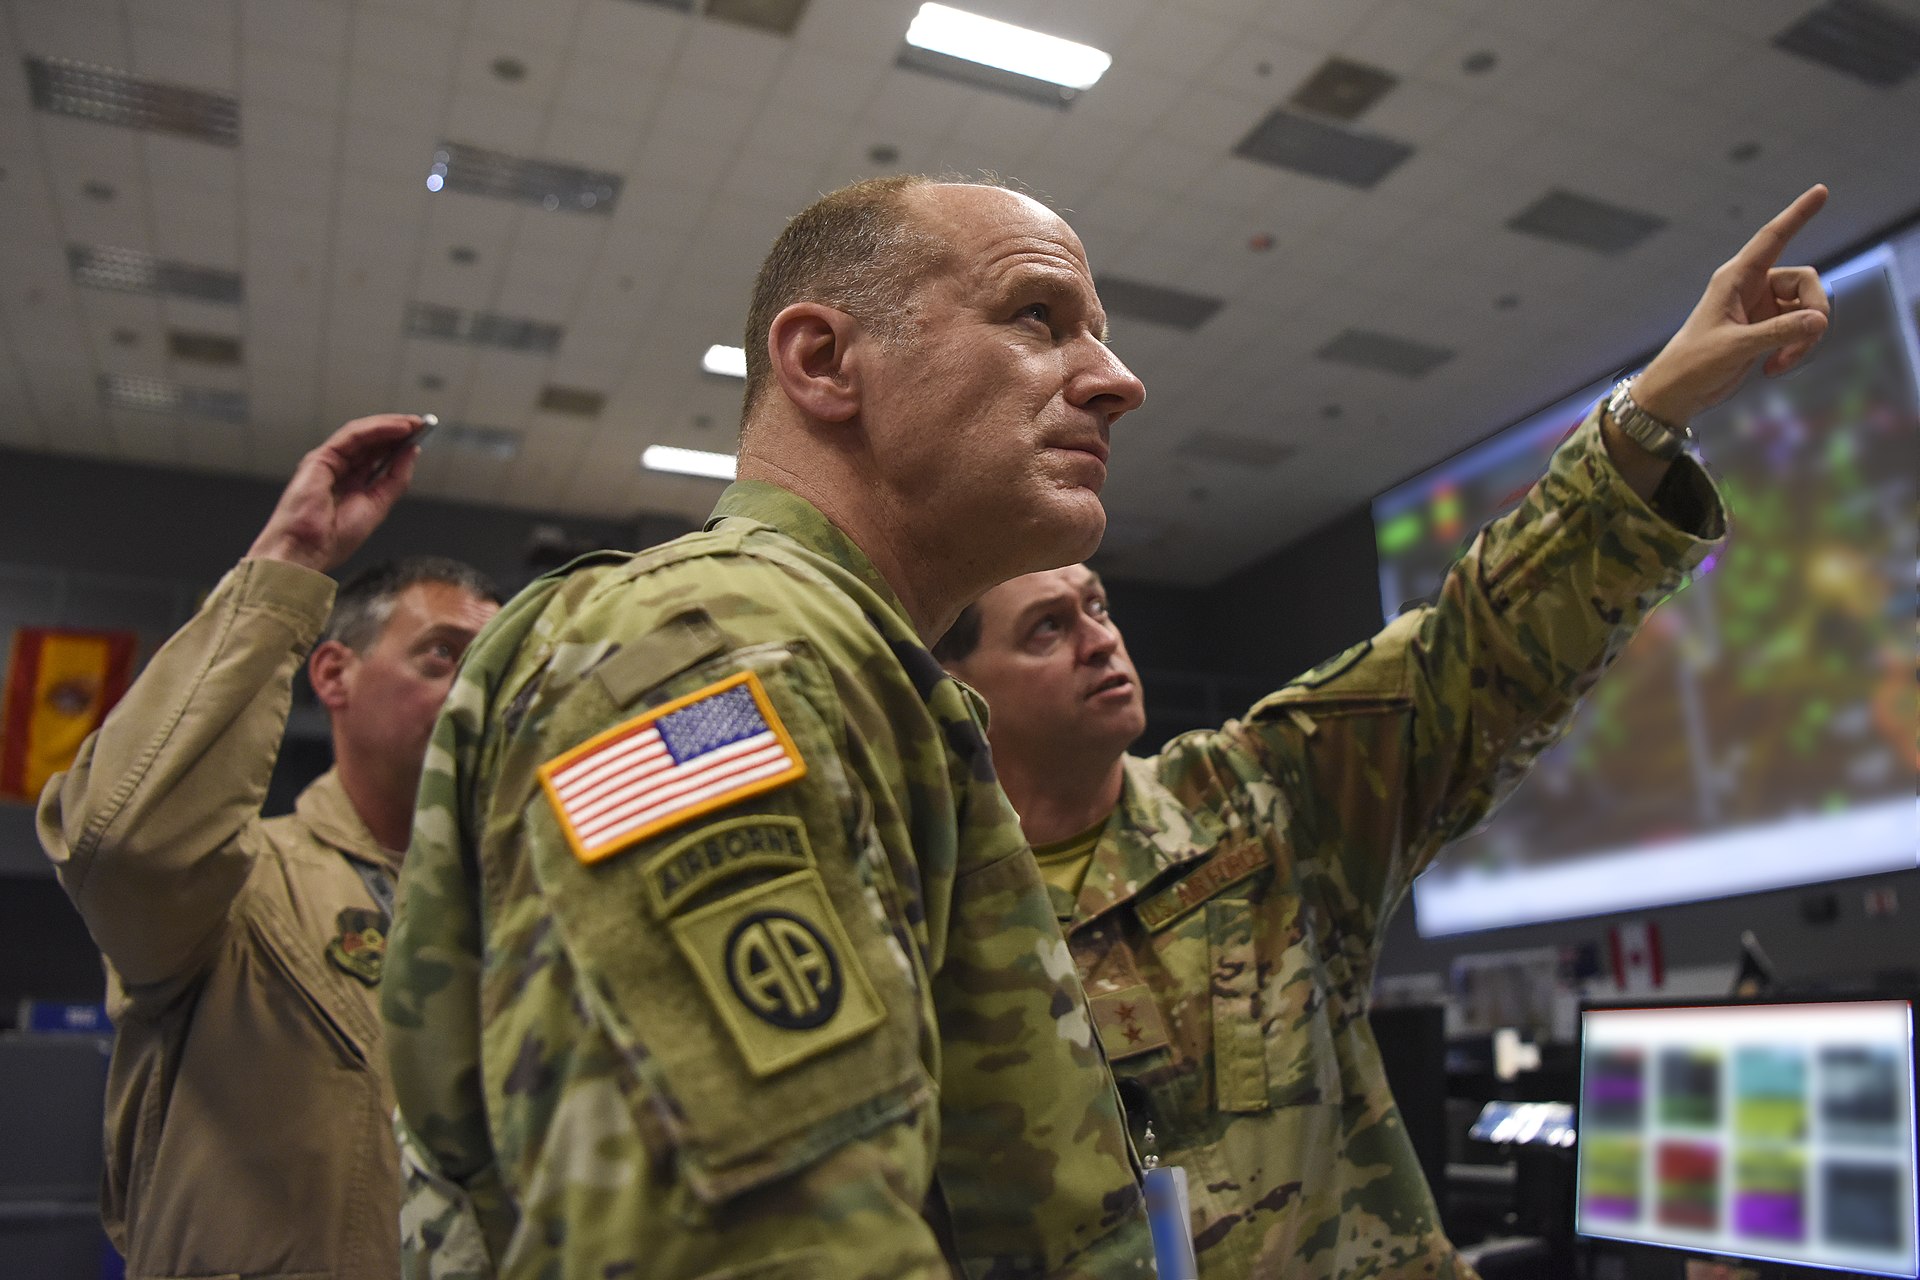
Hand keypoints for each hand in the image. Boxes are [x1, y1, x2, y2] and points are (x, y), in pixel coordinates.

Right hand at [247, 414, 422, 572]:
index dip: (399, 445)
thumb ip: (395, 479)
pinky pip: (352, 436)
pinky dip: (376, 429)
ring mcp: (328, 462)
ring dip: (390, 426)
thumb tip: (412, 453)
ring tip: (414, 424)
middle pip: (371, 443)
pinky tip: (397, 428)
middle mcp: (339, 470)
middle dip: (398, 432)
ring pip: (362, 435)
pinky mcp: (320, 457)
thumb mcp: (378, 505)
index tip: (422, 437)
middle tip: (422, 425)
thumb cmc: (333, 538)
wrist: (305, 550)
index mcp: (351, 484)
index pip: (378, 457)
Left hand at [1632, 184, 1830, 426]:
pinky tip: (1774, 368)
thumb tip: (1819, 320)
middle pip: (1806, 281)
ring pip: (1807, 309)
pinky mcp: (1767, 329)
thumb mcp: (1735, 347)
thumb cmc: (1693, 364)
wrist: (1678, 392)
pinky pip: (1800, 329)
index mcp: (1735, 278)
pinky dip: (1796, 348)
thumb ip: (1778, 333)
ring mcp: (1762, 308)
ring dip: (1804, 337)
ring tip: (1780, 363)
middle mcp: (1752, 286)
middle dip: (1813, 311)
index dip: (1798, 214)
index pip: (1773, 238)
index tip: (1821, 190)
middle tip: (1804, 342)